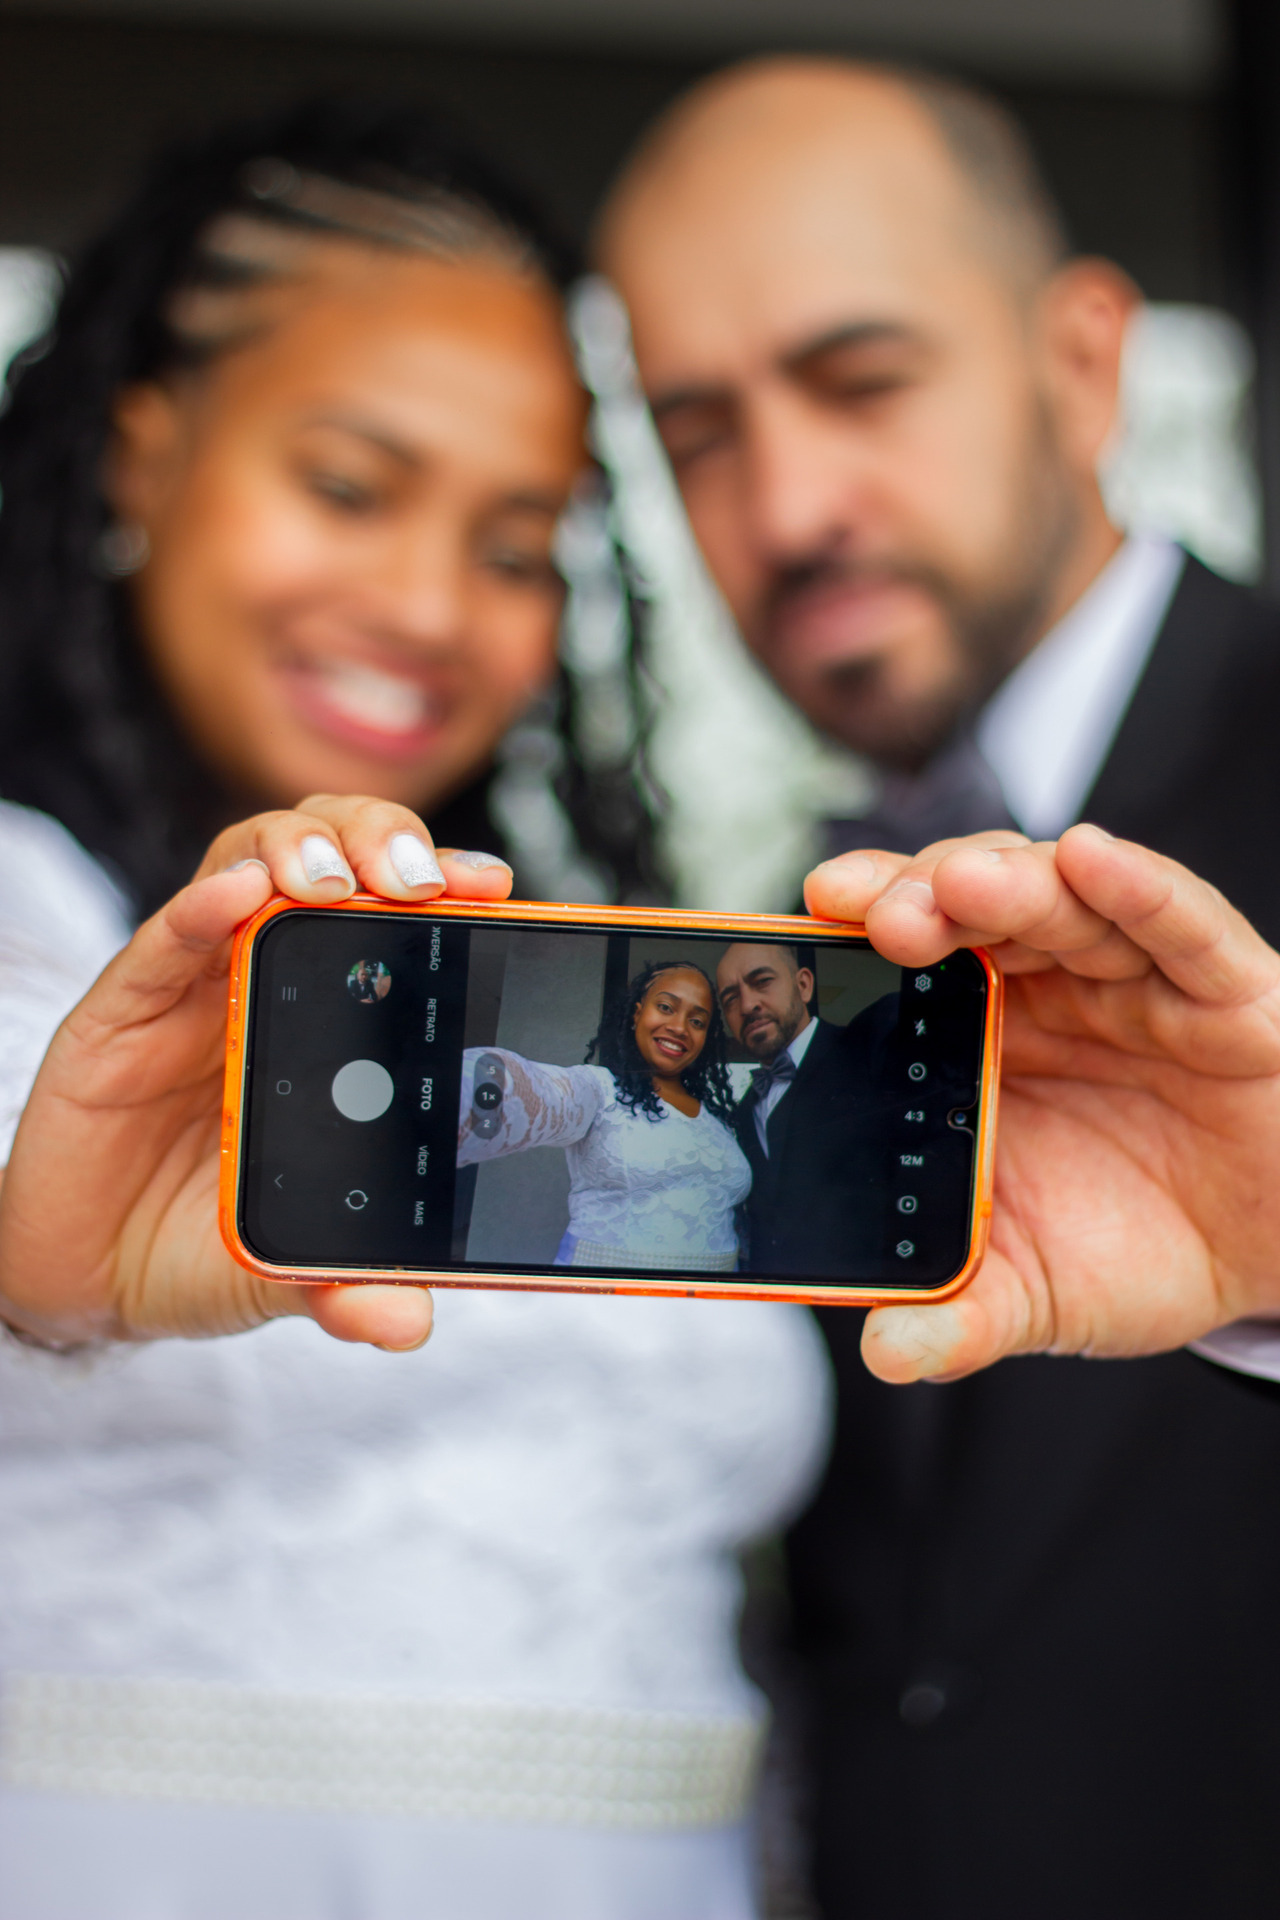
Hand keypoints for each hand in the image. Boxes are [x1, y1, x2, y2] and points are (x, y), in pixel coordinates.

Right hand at [0, 797, 513, 1351]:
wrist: (89, 1277)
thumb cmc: (204, 1243)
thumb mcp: (286, 1269)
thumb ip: (344, 1287)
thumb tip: (405, 1324)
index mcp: (338, 1026)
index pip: (396, 919)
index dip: (443, 885)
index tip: (492, 888)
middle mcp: (272, 984)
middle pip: (333, 857)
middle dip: (383, 840)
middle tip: (421, 878)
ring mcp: (197, 987)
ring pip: (252, 863)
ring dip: (302, 848)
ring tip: (338, 882)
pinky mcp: (122, 1009)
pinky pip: (164, 938)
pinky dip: (202, 905)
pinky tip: (238, 895)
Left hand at [805, 825, 1279, 1383]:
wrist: (1274, 1259)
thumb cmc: (1143, 1246)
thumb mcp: (1038, 1293)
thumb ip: (963, 1315)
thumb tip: (885, 1355)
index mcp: (980, 1042)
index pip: (907, 966)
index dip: (854, 938)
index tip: (798, 928)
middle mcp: (1047, 991)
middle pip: (969, 910)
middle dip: (912, 897)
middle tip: (862, 908)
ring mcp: (1132, 980)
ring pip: (1062, 900)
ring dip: (1003, 881)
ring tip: (955, 885)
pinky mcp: (1224, 989)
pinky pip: (1181, 925)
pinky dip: (1138, 888)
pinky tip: (1093, 857)